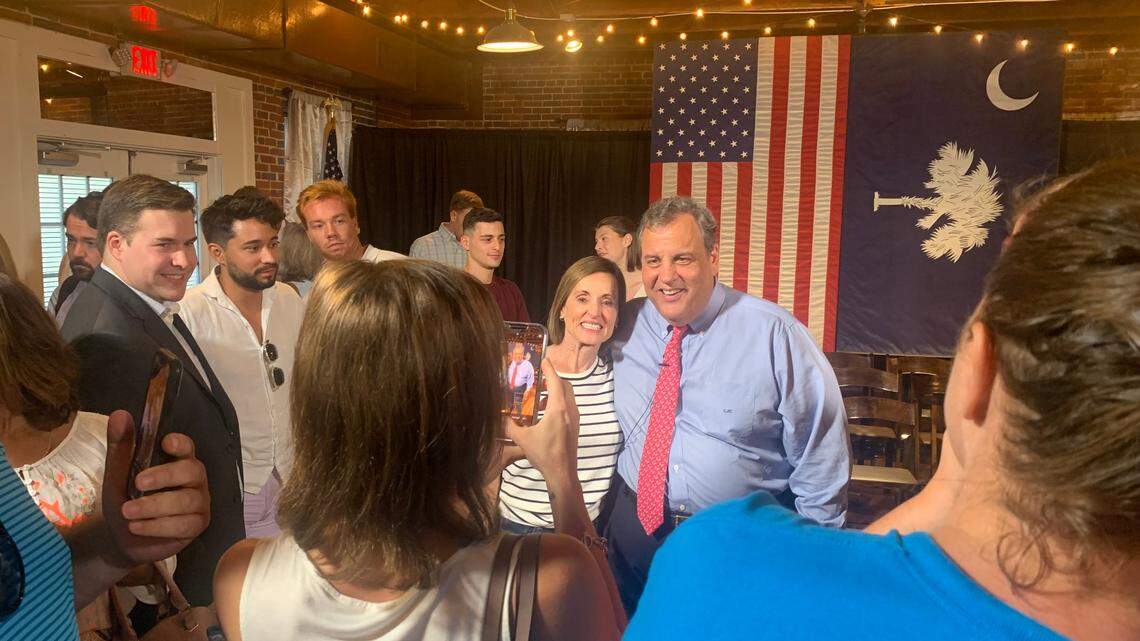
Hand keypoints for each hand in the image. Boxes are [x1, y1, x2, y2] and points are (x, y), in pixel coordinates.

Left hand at [101, 410, 210, 566]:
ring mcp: (198, 503)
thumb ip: (121, 446)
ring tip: (127, 512)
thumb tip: (120, 414)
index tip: (165, 443)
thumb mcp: (118, 474)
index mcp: (178, 461)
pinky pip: (184, 525)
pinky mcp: (196, 526)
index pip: (187, 447)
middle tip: (138, 482)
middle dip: (166, 476)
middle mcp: (193, 480)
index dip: (180, 444)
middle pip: (192, 471)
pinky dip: (157, 526)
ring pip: (187, 501)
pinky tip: (137, 527)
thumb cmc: (126, 500)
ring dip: (155, 506)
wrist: (122, 538)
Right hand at [505, 359, 579, 481]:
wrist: (562, 473)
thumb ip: (509, 425)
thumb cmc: (544, 454)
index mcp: (558, 409)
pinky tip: (544, 413)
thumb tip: (498, 416)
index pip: (555, 381)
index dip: (549, 369)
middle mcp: (569, 410)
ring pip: (567, 396)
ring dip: (555, 392)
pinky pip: (568, 406)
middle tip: (538, 378)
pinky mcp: (575, 426)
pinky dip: (558, 402)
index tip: (543, 359)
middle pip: (564, 386)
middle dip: (552, 379)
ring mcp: (575, 418)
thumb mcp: (522, 439)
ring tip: (538, 396)